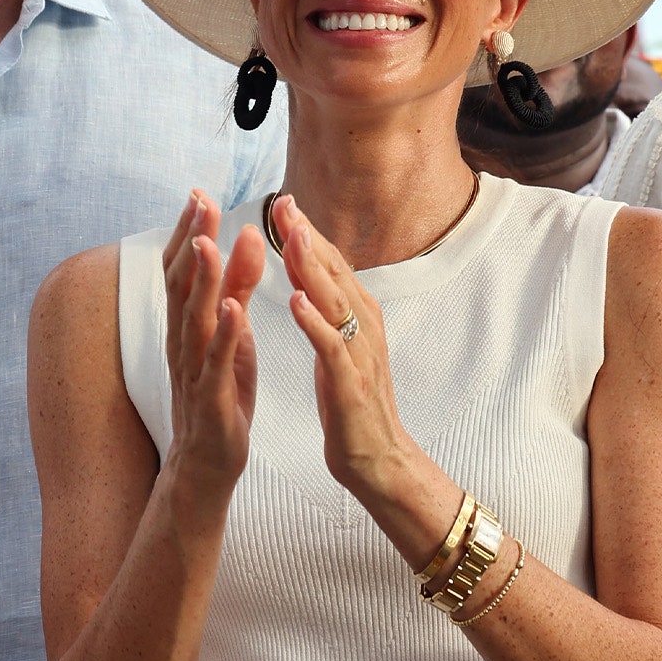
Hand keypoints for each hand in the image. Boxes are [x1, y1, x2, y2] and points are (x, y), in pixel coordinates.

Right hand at [161, 192, 265, 504]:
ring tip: (211, 242)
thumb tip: (248, 241)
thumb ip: (238, 290)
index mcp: (187, 324)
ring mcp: (194, 370)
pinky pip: (215, 363)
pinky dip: (223, 334)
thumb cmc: (220, 395)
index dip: (188, 231)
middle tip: (202, 200)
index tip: (198, 193)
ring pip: (194, 318)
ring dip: (202, 278)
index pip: (181, 268)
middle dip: (192, 240)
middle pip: (181, 283)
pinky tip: (232, 308)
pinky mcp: (213, 399)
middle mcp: (183, 341)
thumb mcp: (232, 335)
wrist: (206, 465)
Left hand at [271, 195, 410, 494]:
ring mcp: (360, 354)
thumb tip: (306, 259)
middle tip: (285, 204)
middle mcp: (364, 326)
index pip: (331, 263)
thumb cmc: (351, 397)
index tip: (284, 201)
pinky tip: (295, 301)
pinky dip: (315, 322)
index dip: (307, 231)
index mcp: (358, 314)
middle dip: (308, 237)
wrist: (378, 459)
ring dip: (313, 268)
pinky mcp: (351, 384)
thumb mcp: (337, 341)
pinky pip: (332, 347)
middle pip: (335, 272)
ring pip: (336, 302)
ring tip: (290, 238)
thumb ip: (325, 302)